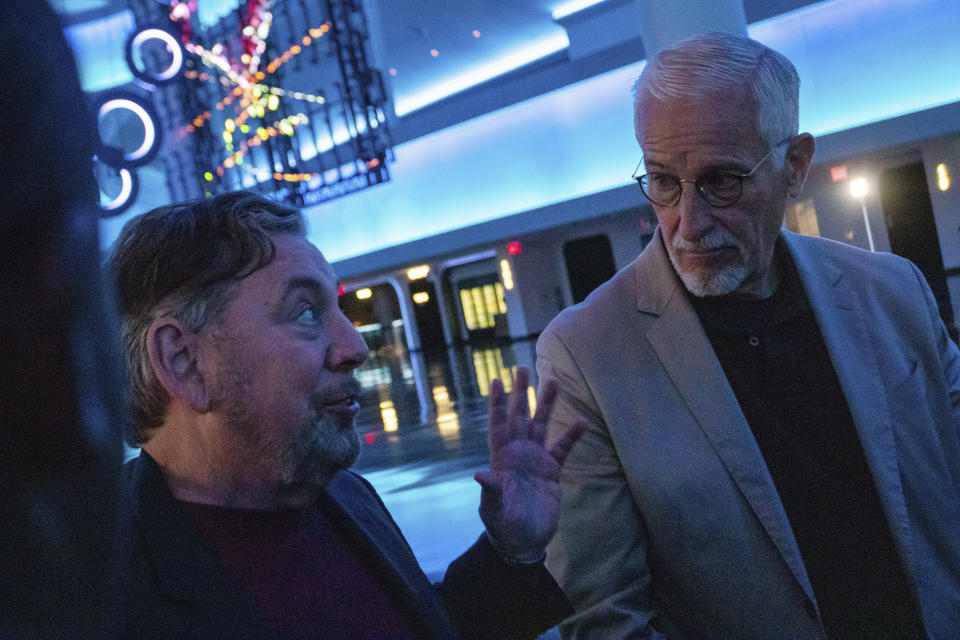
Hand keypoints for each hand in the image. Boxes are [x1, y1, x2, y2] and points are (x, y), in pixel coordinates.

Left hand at [474, 366, 584, 561]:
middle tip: (522, 368)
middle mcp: (517, 454)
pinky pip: (562, 448)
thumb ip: (490, 492)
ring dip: (546, 405)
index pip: (497, 425)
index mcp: (500, 460)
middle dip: (521, 393)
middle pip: (519, 417)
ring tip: (553, 381)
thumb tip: (479, 475)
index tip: (496, 381)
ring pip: (541, 426)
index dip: (496, 404)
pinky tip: (582, 421)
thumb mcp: (493, 512)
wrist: (523, 543)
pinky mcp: (551, 471)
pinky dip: (571, 435)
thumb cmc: (503, 527)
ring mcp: (535, 460)